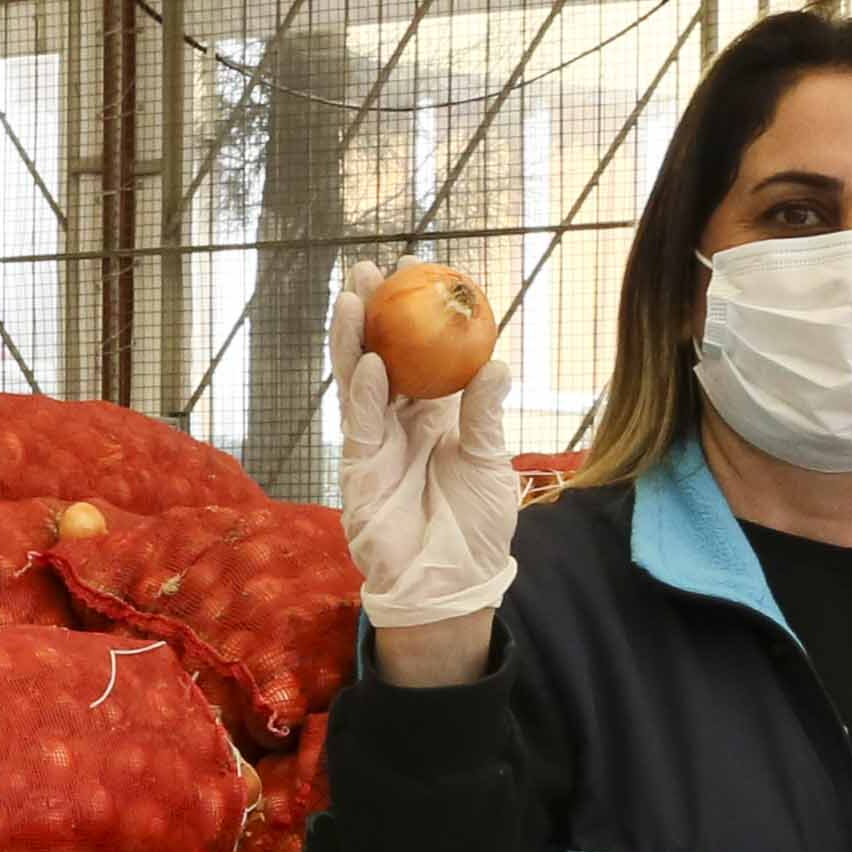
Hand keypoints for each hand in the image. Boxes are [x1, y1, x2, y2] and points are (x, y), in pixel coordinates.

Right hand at [331, 262, 528, 634]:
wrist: (450, 583)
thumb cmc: (476, 528)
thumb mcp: (491, 464)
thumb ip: (486, 416)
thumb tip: (497, 364)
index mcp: (436, 415)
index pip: (422, 354)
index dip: (417, 314)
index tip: (420, 272)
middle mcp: (401, 421)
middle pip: (381, 354)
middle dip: (373, 312)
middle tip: (371, 268)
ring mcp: (376, 441)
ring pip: (358, 380)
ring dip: (354, 338)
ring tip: (354, 295)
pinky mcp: (360, 468)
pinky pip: (360, 423)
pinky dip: (364, 393)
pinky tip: (372, 362)